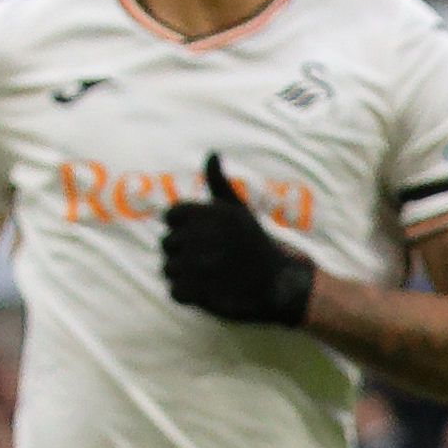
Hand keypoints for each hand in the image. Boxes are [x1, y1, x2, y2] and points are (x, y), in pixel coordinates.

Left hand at [161, 153, 321, 329]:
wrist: (281, 284)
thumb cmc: (255, 244)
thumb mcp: (240, 210)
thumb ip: (219, 182)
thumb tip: (212, 153)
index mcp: (212, 214)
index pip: (171, 216)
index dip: (183, 228)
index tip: (203, 238)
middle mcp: (207, 238)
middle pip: (166, 244)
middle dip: (182, 253)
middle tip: (208, 260)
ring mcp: (204, 267)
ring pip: (168, 268)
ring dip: (183, 275)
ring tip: (206, 277)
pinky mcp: (204, 293)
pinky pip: (175, 291)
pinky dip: (186, 294)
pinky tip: (205, 291)